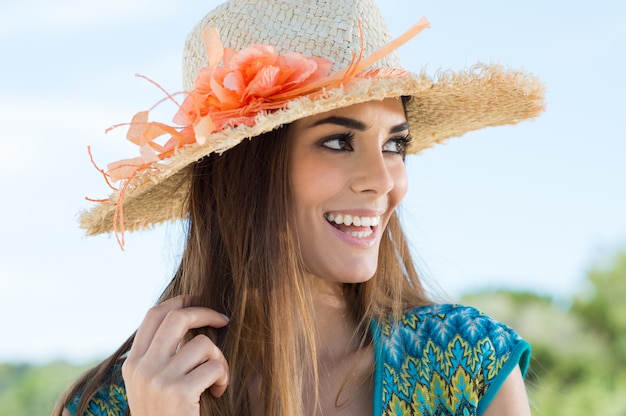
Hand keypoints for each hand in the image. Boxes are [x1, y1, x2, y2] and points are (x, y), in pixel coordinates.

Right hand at [122, 296, 229, 415]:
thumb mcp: (150, 387)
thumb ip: (159, 358)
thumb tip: (184, 318)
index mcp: (133, 364)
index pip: (153, 315)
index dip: (179, 300)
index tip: (198, 299)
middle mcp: (142, 368)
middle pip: (177, 317)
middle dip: (205, 313)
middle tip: (223, 320)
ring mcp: (158, 380)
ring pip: (202, 344)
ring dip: (218, 359)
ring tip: (215, 379)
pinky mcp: (178, 393)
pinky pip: (214, 366)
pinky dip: (223, 377)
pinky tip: (217, 392)